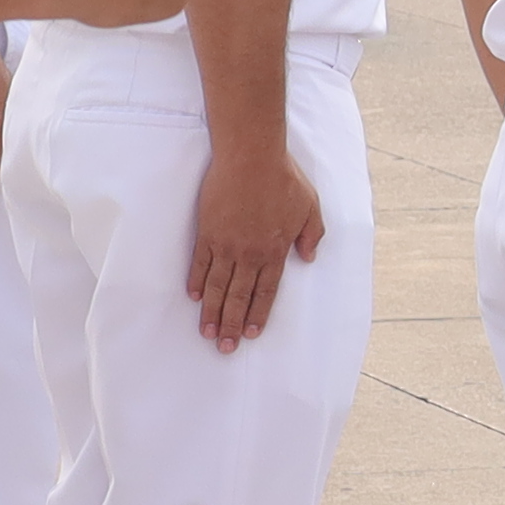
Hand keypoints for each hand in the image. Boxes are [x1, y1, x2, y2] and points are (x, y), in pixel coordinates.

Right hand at [183, 129, 321, 349]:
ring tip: (207, 333)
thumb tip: (309, 257)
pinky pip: (199, 264)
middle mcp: (249, 253)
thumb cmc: (283, 177)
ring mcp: (225, 244)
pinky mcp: (207, 232)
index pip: (266, 292)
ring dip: (212, 312)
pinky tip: (193, 298)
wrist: (251, 156)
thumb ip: (311, 234)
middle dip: (232, 325)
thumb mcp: (311, 206)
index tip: (251, 335)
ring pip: (217, 286)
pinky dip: (196, 282)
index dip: (258, 315)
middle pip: (239, 297)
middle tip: (225, 348)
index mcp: (275, 250)